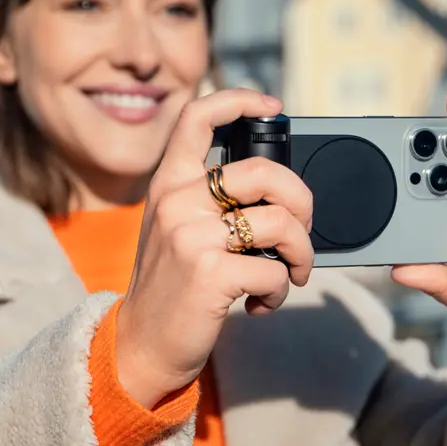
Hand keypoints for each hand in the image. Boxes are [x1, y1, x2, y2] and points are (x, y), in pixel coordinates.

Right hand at [116, 89, 315, 407]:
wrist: (143, 345)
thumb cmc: (172, 286)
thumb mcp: (177, 229)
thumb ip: (209, 199)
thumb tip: (278, 187)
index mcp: (169, 183)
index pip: (197, 116)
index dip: (239, 100)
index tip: (272, 107)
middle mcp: (176, 202)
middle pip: (265, 172)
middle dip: (303, 202)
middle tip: (303, 231)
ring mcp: (191, 236)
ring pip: (281, 223)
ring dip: (301, 254)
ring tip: (290, 275)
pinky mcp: (210, 274)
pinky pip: (275, 272)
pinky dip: (280, 292)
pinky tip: (261, 304)